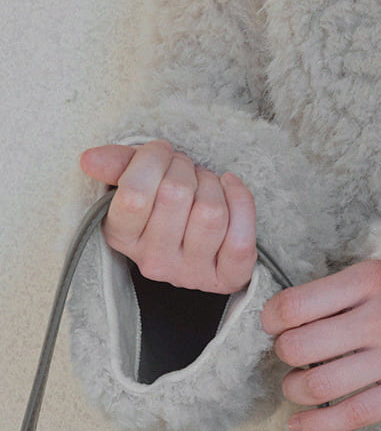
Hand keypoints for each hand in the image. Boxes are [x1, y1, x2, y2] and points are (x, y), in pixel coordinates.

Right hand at [79, 140, 256, 294]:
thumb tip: (90, 158)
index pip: (134, 195)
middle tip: (185, 170)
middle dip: (185, 168)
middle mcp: (153, 261)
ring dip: (212, 184)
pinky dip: (241, 201)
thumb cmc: (165, 205)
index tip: (160, 152)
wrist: (202, 244)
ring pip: (210, 212)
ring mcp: (191, 273)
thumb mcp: (137, 183)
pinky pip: (241, 237)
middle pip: (176, 194)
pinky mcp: (228, 277)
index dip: (152, 160)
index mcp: (121, 237)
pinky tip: (230, 189)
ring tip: (206, 184)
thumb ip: (116, 166)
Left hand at [260, 259, 380, 430]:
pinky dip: (317, 426)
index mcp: (371, 280)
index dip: (273, 317)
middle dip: (284, 353)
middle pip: (301, 347)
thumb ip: (348, 281)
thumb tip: (296, 306)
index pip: (296, 305)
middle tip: (290, 350)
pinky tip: (299, 424)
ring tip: (296, 384)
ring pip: (320, 385)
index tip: (274, 321)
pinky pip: (352, 415)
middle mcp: (380, 319)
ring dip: (295, 389)